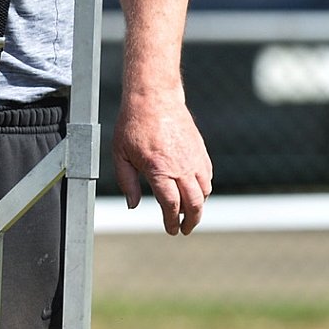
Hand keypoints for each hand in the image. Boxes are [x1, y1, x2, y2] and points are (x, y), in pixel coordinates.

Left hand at [113, 94, 212, 234]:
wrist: (154, 98)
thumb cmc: (133, 125)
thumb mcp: (120, 155)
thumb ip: (127, 182)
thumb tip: (133, 205)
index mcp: (159, 170)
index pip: (172, 205)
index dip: (172, 222)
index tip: (171, 230)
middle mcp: (181, 167)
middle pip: (195, 204)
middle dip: (191, 221)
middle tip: (184, 229)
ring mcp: (194, 159)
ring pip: (205, 191)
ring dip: (199, 206)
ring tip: (190, 213)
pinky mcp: (201, 151)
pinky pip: (207, 177)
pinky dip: (204, 189)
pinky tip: (195, 192)